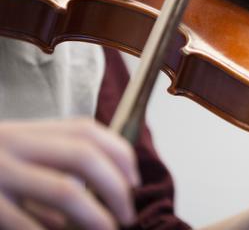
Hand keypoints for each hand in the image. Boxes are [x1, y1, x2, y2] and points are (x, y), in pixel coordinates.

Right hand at [0, 118, 139, 229]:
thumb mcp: (16, 161)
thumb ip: (55, 168)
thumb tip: (103, 194)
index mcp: (25, 133)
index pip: (86, 130)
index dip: (119, 154)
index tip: (134, 181)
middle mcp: (12, 145)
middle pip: (83, 155)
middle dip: (116, 187)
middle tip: (127, 214)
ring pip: (65, 190)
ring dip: (96, 216)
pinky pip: (31, 224)